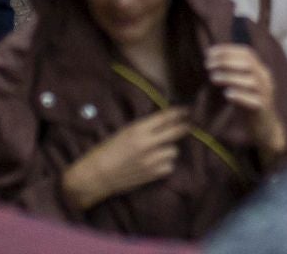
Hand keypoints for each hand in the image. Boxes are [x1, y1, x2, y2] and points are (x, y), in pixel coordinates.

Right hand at [59, 107, 188, 211]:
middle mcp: (147, 144)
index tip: (186, 111)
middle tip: (188, 125)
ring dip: (170, 148)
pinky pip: (169, 166)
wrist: (97, 175)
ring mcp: (151, 161)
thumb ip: (143, 127)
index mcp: (137, 130)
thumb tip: (163, 121)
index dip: (178, 113)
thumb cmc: (106, 150)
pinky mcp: (152, 175)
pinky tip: (157, 162)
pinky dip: (166, 163)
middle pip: (175, 133)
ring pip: (174, 151)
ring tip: (162, 148)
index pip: (164, 118)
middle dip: (184, 127)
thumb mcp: (124, 132)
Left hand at [204, 43, 284, 157]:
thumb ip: (232, 72)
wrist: (265, 128)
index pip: (247, 53)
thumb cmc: (248, 103)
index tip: (209, 52)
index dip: (228, 50)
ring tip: (213, 78)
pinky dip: (240, 95)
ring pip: (251, 81)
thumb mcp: (241, 85)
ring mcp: (266, 93)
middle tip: (208, 65)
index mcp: (260, 70)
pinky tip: (227, 94)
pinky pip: (254, 100)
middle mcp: (265, 79)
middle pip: (248, 63)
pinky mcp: (263, 108)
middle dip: (226, 61)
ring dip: (229, 77)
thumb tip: (212, 59)